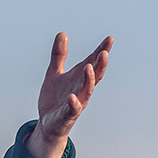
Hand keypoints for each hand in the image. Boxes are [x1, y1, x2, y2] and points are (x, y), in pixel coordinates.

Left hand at [28, 33, 112, 157]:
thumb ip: (59, 55)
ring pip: (86, 91)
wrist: (47, 123)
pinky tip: (72, 97)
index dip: (102, 51)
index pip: (93, 62)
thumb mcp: (54, 73)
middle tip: (104, 52)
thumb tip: (62, 34)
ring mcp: (76, 102)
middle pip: (95, 76)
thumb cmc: (55, 98)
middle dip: (100, 65)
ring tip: (88, 67)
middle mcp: (81, 89)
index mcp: (79, 78)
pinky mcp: (67, 116)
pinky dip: (74, 104)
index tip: (110, 39)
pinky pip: (72, 110)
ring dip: (89, 80)